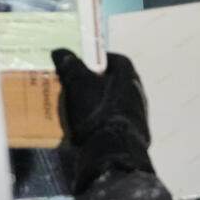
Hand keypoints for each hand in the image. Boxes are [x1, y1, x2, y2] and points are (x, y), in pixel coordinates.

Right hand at [51, 49, 152, 192]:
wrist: (113, 148)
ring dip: (100, 102)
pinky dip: (103, 119)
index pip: (115, 58)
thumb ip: (70, 66)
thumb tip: (61, 51)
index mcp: (128, 74)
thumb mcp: (78, 84)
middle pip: (114, 80)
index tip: (81, 65)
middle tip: (77, 86)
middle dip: (97, 82)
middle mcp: (137, 90)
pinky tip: (90, 126)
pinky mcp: (134, 131)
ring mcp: (138, 112)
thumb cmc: (96, 110)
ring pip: (115, 100)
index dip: (97, 60)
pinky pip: (115, 119)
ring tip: (80, 108)